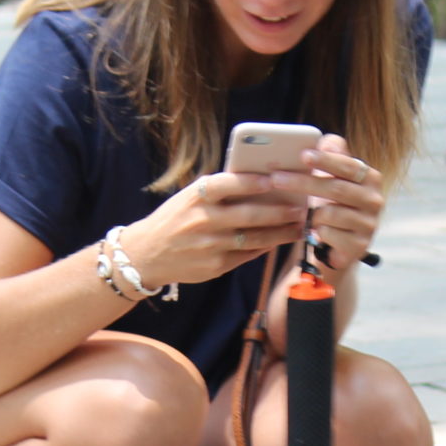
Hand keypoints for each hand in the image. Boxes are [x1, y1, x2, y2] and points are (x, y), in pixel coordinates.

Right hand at [117, 164, 309, 290]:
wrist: (145, 254)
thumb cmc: (174, 219)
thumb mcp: (188, 197)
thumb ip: (218, 190)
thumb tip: (261, 182)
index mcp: (195, 197)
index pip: (227, 184)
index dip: (252, 181)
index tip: (275, 178)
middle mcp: (202, 221)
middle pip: (248, 215)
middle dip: (279, 212)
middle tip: (300, 208)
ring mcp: (210, 246)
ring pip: (253, 239)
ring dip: (279, 233)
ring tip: (297, 227)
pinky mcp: (215, 267)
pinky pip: (247, 256)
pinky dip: (264, 248)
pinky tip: (276, 242)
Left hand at [289, 133, 383, 270]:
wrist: (338, 246)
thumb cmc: (332, 205)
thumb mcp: (332, 178)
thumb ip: (331, 156)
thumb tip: (325, 142)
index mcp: (370, 178)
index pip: (347, 165)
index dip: (325, 160)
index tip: (303, 156)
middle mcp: (374, 200)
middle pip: (335, 188)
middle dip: (302, 183)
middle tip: (276, 179)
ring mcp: (369, 224)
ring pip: (329, 214)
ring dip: (309, 214)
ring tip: (302, 215)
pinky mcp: (360, 246)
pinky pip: (328, 234)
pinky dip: (317, 232)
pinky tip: (316, 233)